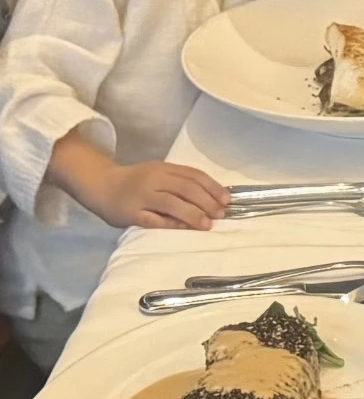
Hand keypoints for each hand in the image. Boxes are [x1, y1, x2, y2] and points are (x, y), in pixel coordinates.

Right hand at [46, 129, 229, 229]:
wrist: (101, 185)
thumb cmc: (138, 183)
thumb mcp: (160, 175)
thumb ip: (183, 183)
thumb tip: (216, 198)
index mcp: (163, 168)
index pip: (193, 175)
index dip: (212, 187)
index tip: (227, 200)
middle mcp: (153, 179)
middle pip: (185, 188)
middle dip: (206, 202)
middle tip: (220, 214)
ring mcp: (141, 196)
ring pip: (171, 203)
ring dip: (192, 214)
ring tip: (207, 224)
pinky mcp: (130, 213)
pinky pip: (153, 220)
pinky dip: (170, 224)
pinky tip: (184, 229)